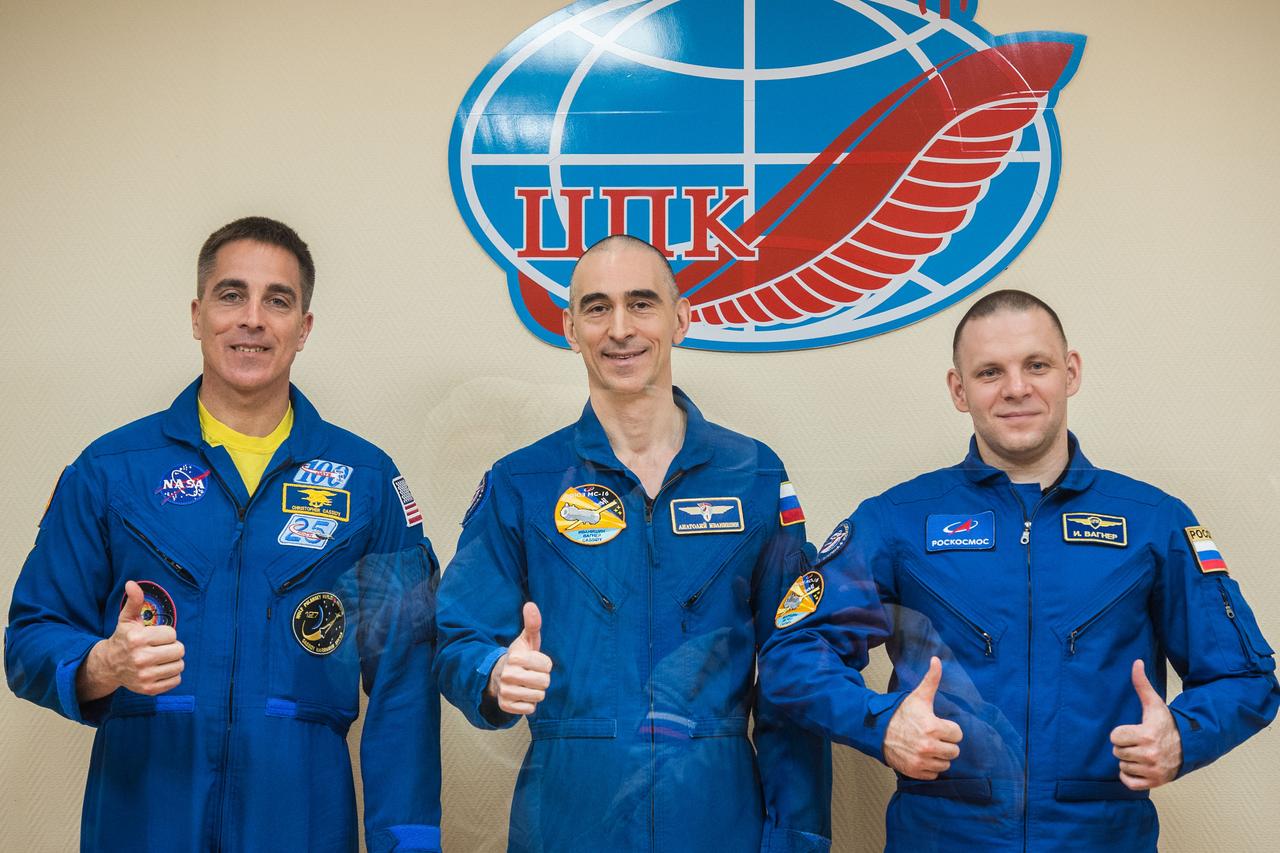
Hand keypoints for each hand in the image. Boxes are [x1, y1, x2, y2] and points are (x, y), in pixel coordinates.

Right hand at [76, 581, 184, 700]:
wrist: (109, 666)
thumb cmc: (123, 639)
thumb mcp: (127, 619)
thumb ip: (134, 601)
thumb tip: (131, 583)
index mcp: (137, 639)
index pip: (172, 634)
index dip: (166, 634)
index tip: (154, 637)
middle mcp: (141, 658)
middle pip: (179, 650)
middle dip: (172, 647)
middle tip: (159, 648)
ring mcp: (145, 676)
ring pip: (180, 665)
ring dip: (173, 661)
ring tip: (160, 658)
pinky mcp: (149, 689)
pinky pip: (176, 680)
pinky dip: (172, 675)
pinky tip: (160, 670)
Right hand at [487, 602, 552, 715]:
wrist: (499, 675)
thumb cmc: (520, 656)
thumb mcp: (527, 640)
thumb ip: (532, 623)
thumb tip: (531, 604)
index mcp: (515, 657)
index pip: (547, 665)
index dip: (544, 664)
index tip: (535, 662)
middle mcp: (508, 675)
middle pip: (544, 682)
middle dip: (542, 679)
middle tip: (532, 674)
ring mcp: (505, 691)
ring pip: (538, 696)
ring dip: (536, 692)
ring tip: (528, 685)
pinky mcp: (505, 706)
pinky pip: (530, 709)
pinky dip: (529, 704)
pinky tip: (522, 695)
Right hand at [883, 656, 963, 778]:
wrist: (877, 730)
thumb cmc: (901, 714)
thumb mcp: (918, 696)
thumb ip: (931, 679)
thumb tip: (937, 659)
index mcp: (933, 727)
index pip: (957, 734)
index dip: (948, 729)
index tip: (938, 725)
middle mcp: (928, 746)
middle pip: (954, 751)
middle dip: (945, 743)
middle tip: (933, 736)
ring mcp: (922, 760)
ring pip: (945, 763)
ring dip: (938, 756)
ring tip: (927, 746)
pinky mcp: (915, 771)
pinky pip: (934, 773)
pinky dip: (929, 767)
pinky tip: (921, 756)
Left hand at [1110, 659, 1181, 789]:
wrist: (1190, 745)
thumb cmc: (1167, 723)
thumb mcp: (1154, 704)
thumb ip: (1141, 684)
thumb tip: (1136, 662)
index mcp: (1146, 735)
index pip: (1114, 737)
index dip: (1120, 733)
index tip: (1132, 730)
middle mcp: (1150, 754)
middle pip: (1117, 752)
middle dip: (1125, 746)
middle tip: (1138, 742)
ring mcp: (1153, 770)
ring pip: (1123, 766)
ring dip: (1129, 761)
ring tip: (1141, 753)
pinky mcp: (1155, 782)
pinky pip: (1129, 783)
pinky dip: (1130, 777)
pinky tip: (1138, 766)